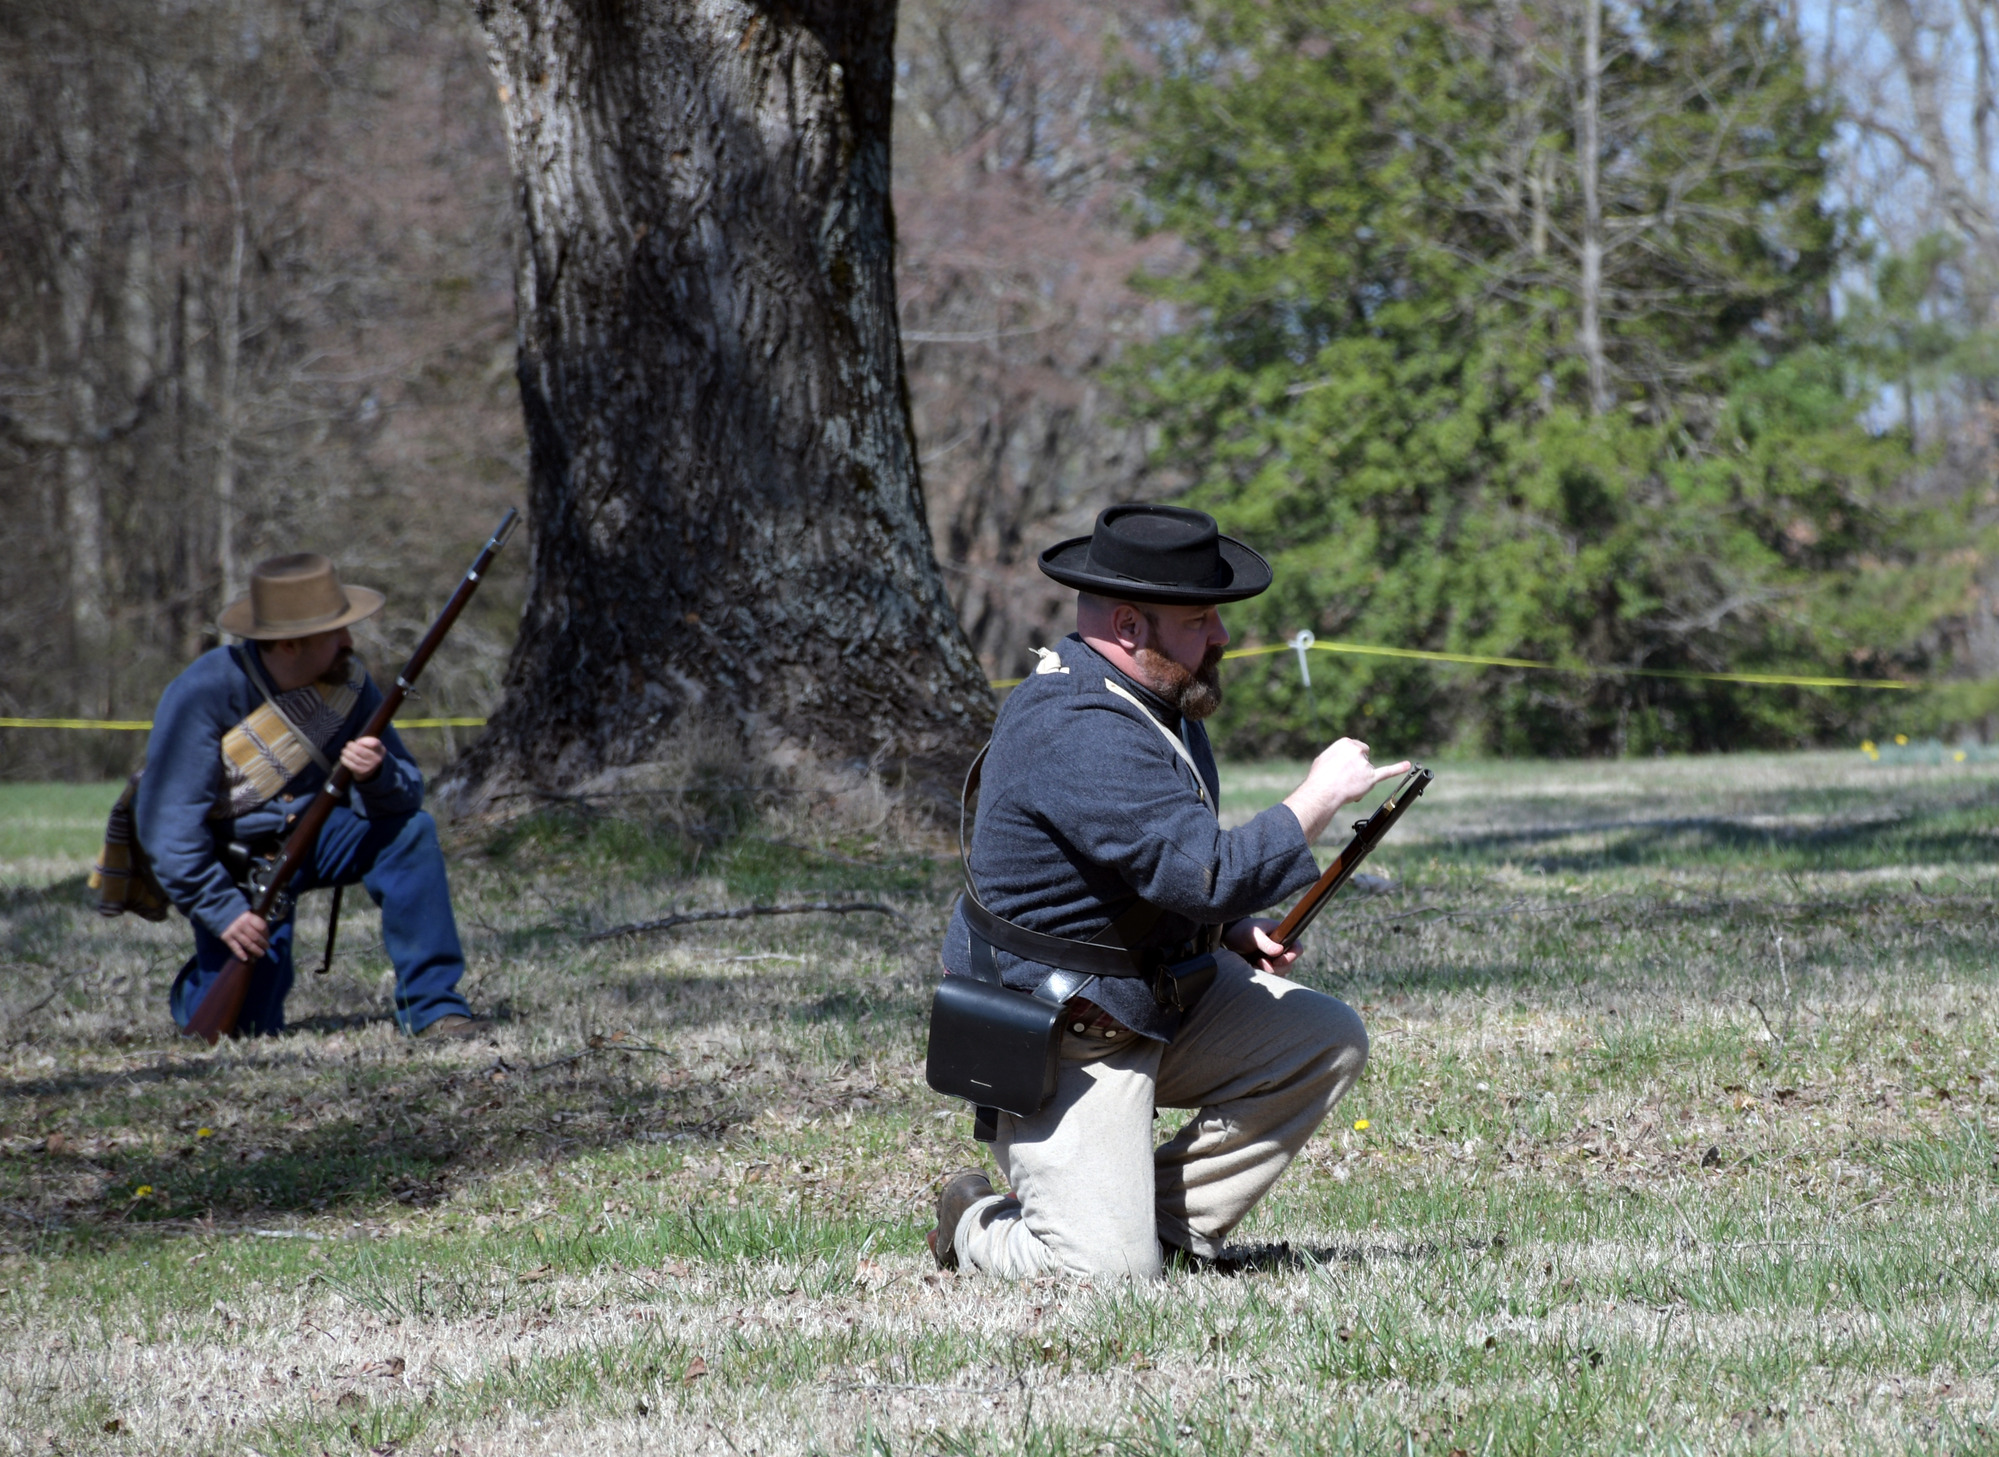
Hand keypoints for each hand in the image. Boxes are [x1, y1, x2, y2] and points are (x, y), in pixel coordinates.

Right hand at [221, 910, 269, 962]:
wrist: (219, 912)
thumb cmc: (236, 914)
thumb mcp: (247, 913)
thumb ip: (254, 921)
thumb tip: (264, 932)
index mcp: (249, 917)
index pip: (261, 927)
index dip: (266, 934)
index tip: (268, 938)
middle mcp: (242, 925)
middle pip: (256, 937)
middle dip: (263, 944)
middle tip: (267, 948)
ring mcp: (234, 932)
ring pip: (247, 943)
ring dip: (255, 950)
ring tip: (261, 954)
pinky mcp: (226, 938)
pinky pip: (235, 947)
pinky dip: (240, 954)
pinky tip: (246, 959)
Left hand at [340, 736, 384, 781]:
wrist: (370, 769)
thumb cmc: (369, 752)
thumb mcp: (373, 745)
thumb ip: (368, 740)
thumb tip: (358, 743)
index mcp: (381, 750)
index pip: (374, 743)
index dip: (364, 741)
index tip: (359, 742)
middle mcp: (377, 759)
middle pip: (359, 750)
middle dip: (351, 746)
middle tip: (348, 745)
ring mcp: (369, 767)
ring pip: (353, 757)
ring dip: (346, 752)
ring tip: (344, 750)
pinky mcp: (361, 772)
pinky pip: (350, 764)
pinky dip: (344, 759)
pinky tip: (343, 757)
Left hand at [1224, 917, 1302, 976]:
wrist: (1229, 937)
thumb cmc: (1243, 930)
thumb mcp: (1253, 934)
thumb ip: (1265, 943)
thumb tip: (1280, 951)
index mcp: (1283, 936)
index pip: (1297, 948)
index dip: (1290, 957)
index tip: (1275, 961)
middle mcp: (1282, 948)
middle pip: (1289, 965)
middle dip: (1275, 967)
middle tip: (1259, 962)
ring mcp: (1275, 959)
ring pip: (1280, 973)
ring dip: (1267, 972)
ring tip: (1253, 964)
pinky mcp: (1267, 967)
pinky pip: (1271, 977)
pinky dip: (1262, 975)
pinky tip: (1252, 968)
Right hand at [1283, 738, 1412, 842]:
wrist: (1322, 792)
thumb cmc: (1319, 777)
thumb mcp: (1325, 758)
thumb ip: (1339, 755)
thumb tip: (1344, 760)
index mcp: (1346, 743)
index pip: (1356, 748)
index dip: (1352, 759)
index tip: (1346, 766)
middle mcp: (1357, 750)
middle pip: (1364, 758)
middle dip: (1358, 767)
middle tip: (1345, 777)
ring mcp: (1365, 764)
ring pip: (1368, 771)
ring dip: (1360, 779)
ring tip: (1346, 786)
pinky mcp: (1371, 777)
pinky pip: (1386, 772)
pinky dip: (1397, 768)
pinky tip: (1407, 765)